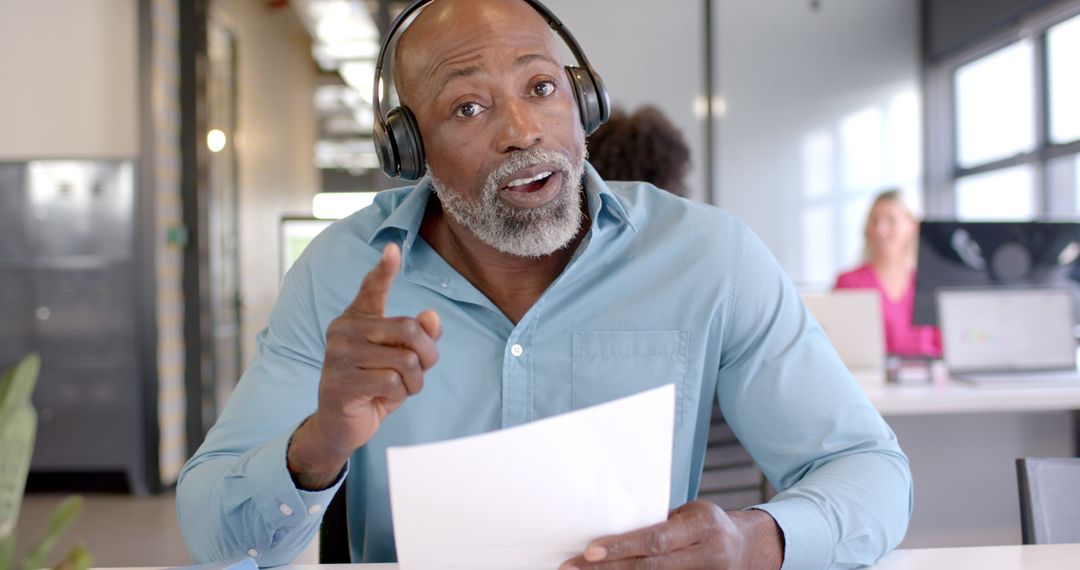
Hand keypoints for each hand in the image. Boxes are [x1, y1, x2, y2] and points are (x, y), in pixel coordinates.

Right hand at [287, 243, 440, 488]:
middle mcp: (343, 330)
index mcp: (357, 318)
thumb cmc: (374, 384)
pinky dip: (399, 395)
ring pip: (405, 360)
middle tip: (420, 371)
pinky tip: (383, 398)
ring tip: (401, 387)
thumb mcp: (400, 359)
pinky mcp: (341, 382)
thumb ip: (418, 337)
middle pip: (409, 328)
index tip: (393, 248)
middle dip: (427, 354)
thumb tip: (432, 317)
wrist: (341, 424)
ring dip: (415, 380)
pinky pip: (392, 383)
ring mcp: (339, 355)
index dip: (384, 269)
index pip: (371, 288)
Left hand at [559, 501, 782, 569]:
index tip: (589, 551)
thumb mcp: (689, 514)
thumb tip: (611, 529)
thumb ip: (659, 524)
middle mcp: (707, 556)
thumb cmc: (707, 525)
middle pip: (651, 567)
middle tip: (572, 568)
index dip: (622, 546)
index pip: (656, 539)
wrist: (748, 548)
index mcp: (703, 527)